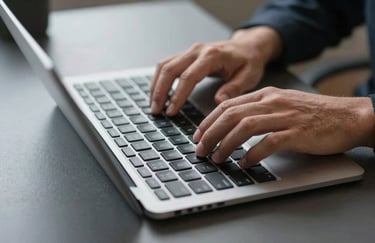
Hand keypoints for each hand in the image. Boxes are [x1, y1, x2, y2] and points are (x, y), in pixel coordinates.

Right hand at [150, 26, 281, 115]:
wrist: (248, 47)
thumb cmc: (249, 61)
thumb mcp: (249, 76)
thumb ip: (234, 88)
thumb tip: (218, 101)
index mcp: (212, 56)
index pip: (188, 76)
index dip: (178, 96)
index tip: (171, 111)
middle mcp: (197, 51)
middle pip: (170, 69)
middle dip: (159, 91)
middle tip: (156, 111)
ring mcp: (190, 51)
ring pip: (164, 65)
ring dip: (155, 85)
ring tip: (153, 105)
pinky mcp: (186, 55)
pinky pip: (167, 65)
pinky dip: (159, 79)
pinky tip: (157, 93)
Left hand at [193, 87, 374, 167]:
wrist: (349, 116)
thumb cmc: (313, 114)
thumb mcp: (281, 104)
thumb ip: (257, 111)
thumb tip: (231, 127)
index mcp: (265, 94)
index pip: (228, 105)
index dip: (208, 121)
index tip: (198, 135)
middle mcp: (271, 102)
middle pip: (230, 115)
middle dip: (210, 134)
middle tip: (200, 150)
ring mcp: (284, 116)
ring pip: (245, 127)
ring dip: (226, 144)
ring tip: (217, 158)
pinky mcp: (297, 132)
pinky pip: (268, 143)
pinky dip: (253, 154)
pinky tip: (244, 163)